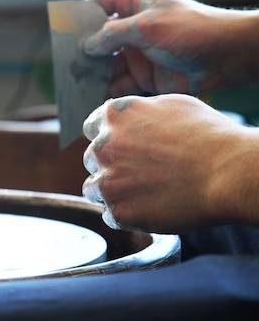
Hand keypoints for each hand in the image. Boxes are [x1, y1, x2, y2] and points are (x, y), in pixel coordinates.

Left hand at [82, 94, 258, 232]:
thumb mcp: (170, 105)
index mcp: (114, 117)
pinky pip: (110, 216)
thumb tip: (121, 117)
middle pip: (92, 159)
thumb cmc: (209, 136)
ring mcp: (109, 182)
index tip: (122, 147)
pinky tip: (150, 207)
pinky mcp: (119, 212)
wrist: (229, 173)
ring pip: (94, 189)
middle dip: (111, 164)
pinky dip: (126, 214)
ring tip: (145, 191)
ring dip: (113, 191)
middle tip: (141, 172)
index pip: (92, 128)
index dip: (108, 137)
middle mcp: (103, 147)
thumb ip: (137, 112)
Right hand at [83, 0, 258, 95]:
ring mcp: (137, 52)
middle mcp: (131, 27)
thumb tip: (87, 46)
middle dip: (82, 51)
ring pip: (105, 64)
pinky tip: (92, 99)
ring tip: (74, 86)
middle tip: (65, 65)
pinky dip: (106, 91)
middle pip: (97, 38)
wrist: (225, 56)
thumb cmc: (190, 29)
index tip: (68, 31)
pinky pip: (118, 84)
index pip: (98, 2)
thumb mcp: (146, 26)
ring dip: (92, 74)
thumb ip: (112, 35)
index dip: (82, 14)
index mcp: (133, 3)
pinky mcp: (144, 76)